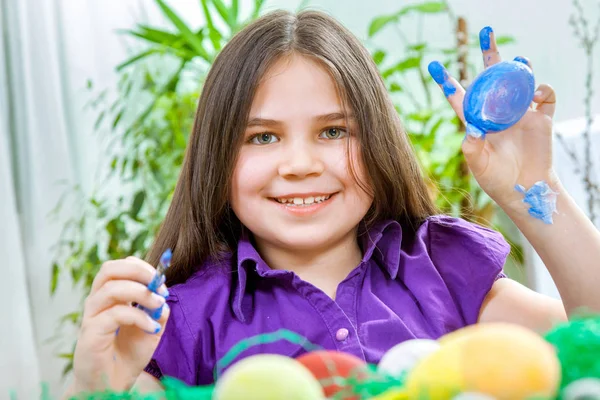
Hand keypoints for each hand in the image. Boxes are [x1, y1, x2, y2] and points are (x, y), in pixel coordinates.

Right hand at [72, 257, 169, 391]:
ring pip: (112, 289)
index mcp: (110, 296)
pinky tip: (151, 327)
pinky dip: (139, 316)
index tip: (162, 280)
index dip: (142, 267)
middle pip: (109, 269)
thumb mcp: (151, 328)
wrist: (111, 384)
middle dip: (139, 271)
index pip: (121, 267)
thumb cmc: (128, 354)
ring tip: (159, 304)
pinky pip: (116, 314)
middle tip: (159, 284)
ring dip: (141, 293)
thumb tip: (163, 295)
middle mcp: (97, 302)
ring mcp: (91, 316)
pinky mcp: (90, 333)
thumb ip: (158, 310)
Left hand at [429, 26, 558, 211]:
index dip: (447, 81)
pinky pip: (545, 97)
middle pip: (491, 77)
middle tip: (485, 31)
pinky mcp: (541, 119)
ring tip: (518, 61)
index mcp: (477, 121)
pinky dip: (543, 89)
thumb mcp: (478, 166)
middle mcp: (497, 112)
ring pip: (519, 81)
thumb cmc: (496, 180)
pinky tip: (538, 91)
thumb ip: (473, 147)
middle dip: (488, 54)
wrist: (524, 191)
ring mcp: (520, 113)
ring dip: (519, 68)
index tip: (433, 64)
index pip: (459, 96)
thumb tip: (473, 127)